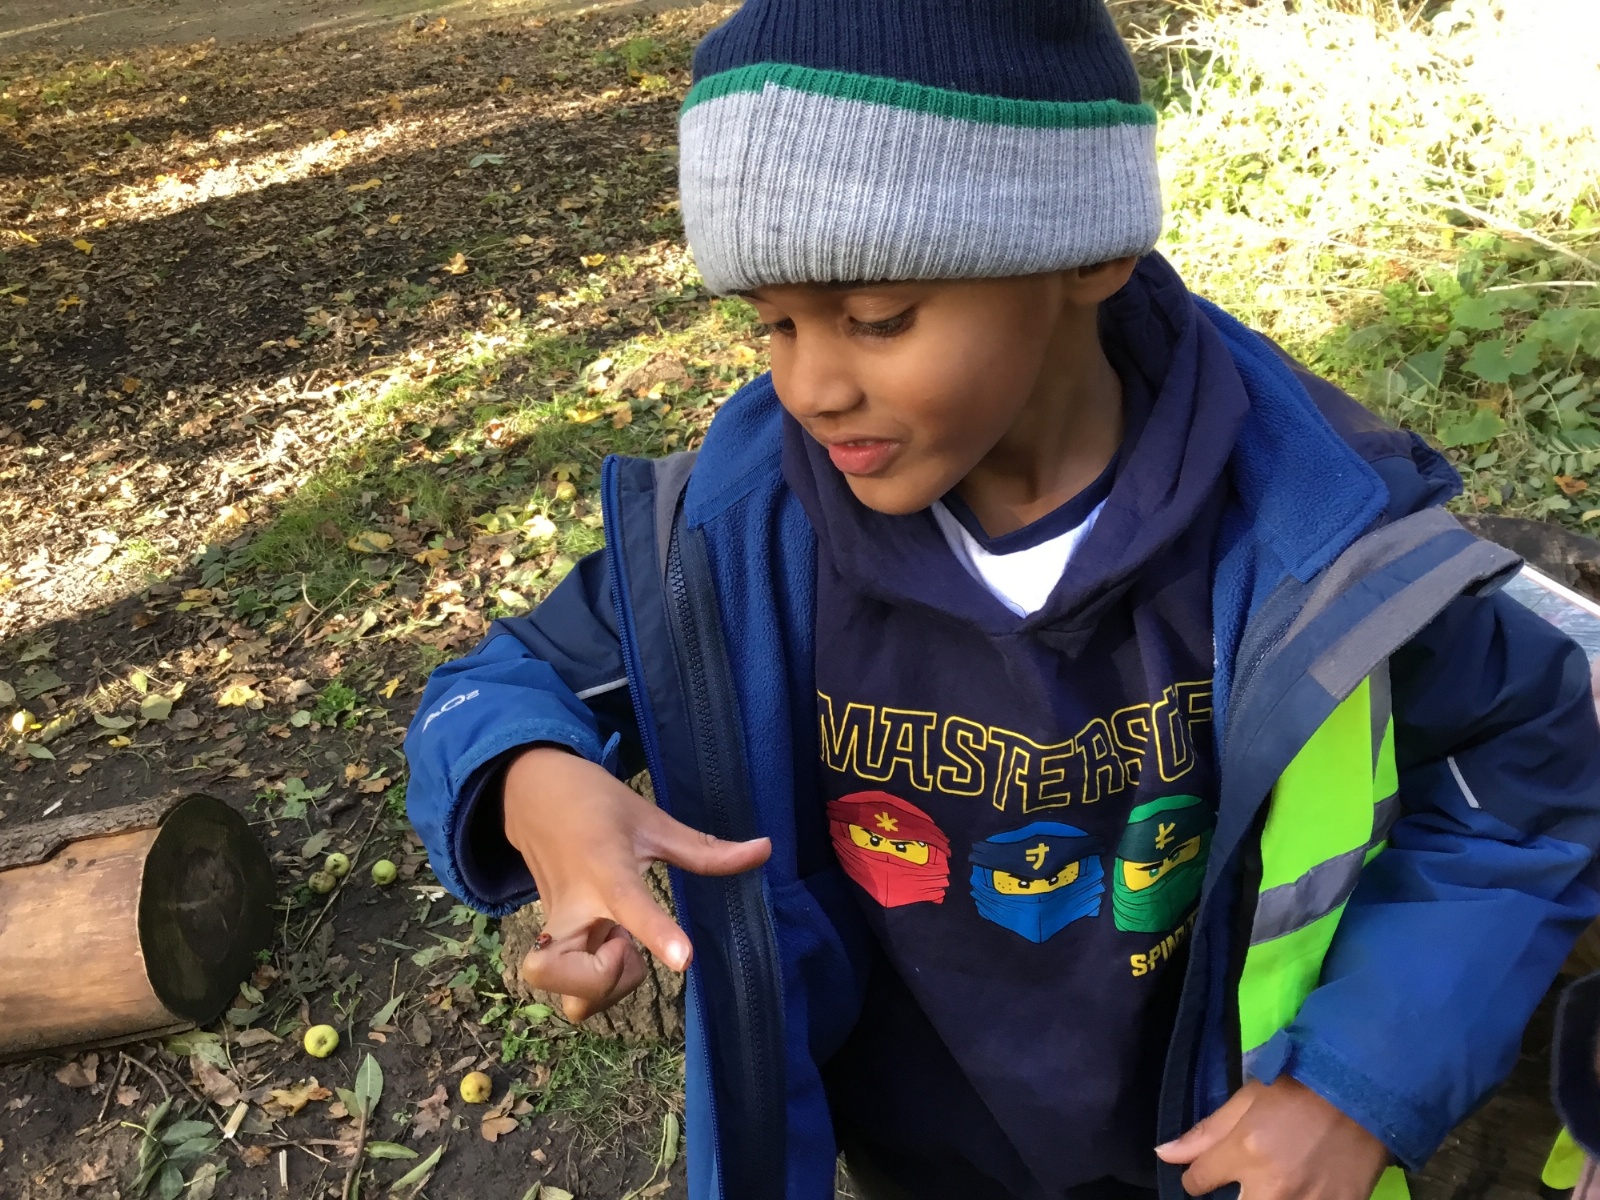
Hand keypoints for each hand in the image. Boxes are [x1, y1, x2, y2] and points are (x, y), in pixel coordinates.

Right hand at [504, 746, 770, 1022]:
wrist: (532, 795)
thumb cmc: (595, 804)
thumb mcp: (651, 819)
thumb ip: (704, 849)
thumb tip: (764, 850)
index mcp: (604, 868)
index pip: (628, 904)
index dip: (656, 933)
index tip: (684, 960)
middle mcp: (573, 908)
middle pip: (563, 975)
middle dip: (605, 980)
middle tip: (625, 946)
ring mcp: (557, 930)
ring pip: (567, 996)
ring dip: (601, 989)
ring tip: (618, 948)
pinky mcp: (552, 942)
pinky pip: (570, 989)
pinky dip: (594, 986)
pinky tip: (608, 950)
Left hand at [1156, 1077, 1389, 1198]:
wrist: (1359, 1090)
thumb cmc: (1297, 1089)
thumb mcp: (1245, 1100)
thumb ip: (1205, 1133)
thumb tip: (1164, 1154)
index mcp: (1245, 1152)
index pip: (1197, 1183)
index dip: (1195, 1179)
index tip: (1204, 1174)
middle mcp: (1272, 1186)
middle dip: (1230, 1199)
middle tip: (1241, 1183)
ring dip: (1261, 1199)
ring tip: (1266, 1185)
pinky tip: (1296, 1189)